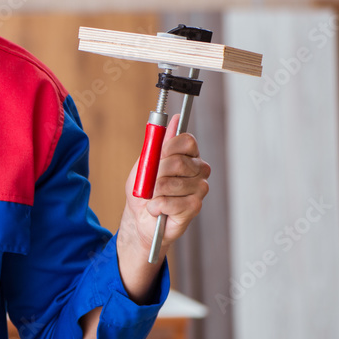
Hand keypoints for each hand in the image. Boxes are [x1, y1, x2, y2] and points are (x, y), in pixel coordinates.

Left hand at [116, 114, 210, 298]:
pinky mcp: (195, 207)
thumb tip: (173, 120)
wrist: (140, 218)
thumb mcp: (145, 163)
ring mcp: (199, 188)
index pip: (187, 141)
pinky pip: (174, 202)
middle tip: (149, 182)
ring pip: (175, 184)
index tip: (156, 154)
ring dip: (155, 192)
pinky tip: (157, 209)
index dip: (169, 146)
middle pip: (180, 162)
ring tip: (152, 197)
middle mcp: (198, 170)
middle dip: (157, 172)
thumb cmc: (143, 189)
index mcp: (187, 155)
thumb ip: (159, 143)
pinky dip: (158, 206)